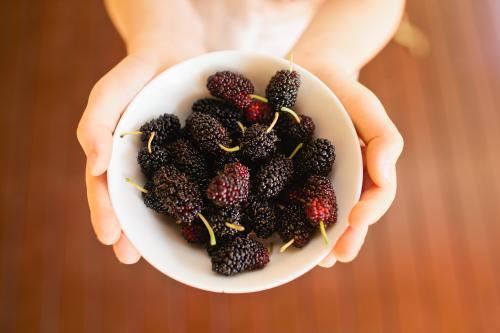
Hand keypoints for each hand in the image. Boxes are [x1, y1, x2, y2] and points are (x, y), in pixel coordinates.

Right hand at [77, 50, 202, 262]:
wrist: (176, 50)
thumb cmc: (137, 72)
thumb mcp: (109, 92)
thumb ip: (96, 124)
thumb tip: (94, 166)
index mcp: (120, 158)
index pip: (107, 191)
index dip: (107, 215)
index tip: (110, 240)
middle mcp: (147, 167)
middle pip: (137, 204)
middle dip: (133, 233)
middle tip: (131, 258)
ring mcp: (176, 165)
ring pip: (172, 199)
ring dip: (169, 225)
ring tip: (169, 251)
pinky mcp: (203, 156)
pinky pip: (205, 179)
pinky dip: (207, 199)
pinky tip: (216, 215)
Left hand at [304, 63, 403, 266]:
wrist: (309, 72)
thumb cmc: (343, 92)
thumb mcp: (367, 108)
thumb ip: (384, 139)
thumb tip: (385, 175)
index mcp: (364, 170)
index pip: (374, 197)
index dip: (369, 212)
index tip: (357, 220)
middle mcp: (339, 182)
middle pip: (346, 216)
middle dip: (342, 238)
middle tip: (336, 256)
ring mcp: (312, 183)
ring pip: (317, 216)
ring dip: (316, 239)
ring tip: (311, 258)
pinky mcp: (285, 177)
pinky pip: (286, 200)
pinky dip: (284, 218)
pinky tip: (276, 232)